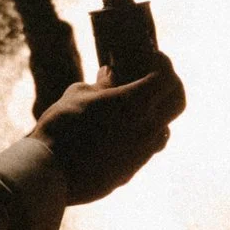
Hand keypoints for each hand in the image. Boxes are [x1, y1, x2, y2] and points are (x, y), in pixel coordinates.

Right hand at [32, 59, 186, 202]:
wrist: (51, 173)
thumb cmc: (61, 126)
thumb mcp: (77, 94)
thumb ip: (100, 84)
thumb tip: (109, 75)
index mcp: (136, 103)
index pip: (166, 77)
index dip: (162, 63)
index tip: (152, 56)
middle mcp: (147, 128)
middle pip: (178, 102)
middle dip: (171, 86)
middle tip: (155, 78)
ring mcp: (142, 153)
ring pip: (164, 130)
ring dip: (157, 115)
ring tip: (136, 108)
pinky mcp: (131, 172)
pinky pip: (145, 150)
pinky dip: (140, 136)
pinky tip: (120, 132)